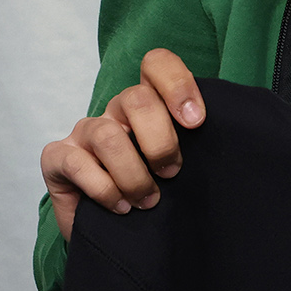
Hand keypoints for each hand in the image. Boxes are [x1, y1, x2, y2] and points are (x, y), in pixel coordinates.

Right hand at [39, 48, 205, 239]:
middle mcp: (116, 110)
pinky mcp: (58, 157)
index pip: (157, 64)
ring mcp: (85, 131)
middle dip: (161, 142)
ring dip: (134, 175)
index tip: (197, 122)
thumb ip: (200, 144)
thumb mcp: (184, 163)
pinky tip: (120, 206)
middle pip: (136, 99)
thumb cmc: (158, 188)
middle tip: (172, 173)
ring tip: (148, 201)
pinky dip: (105, 190)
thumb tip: (233, 142)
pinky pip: (78, 164)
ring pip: (109, 136)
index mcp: (150, 102)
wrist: (115, 226)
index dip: (178, 84)